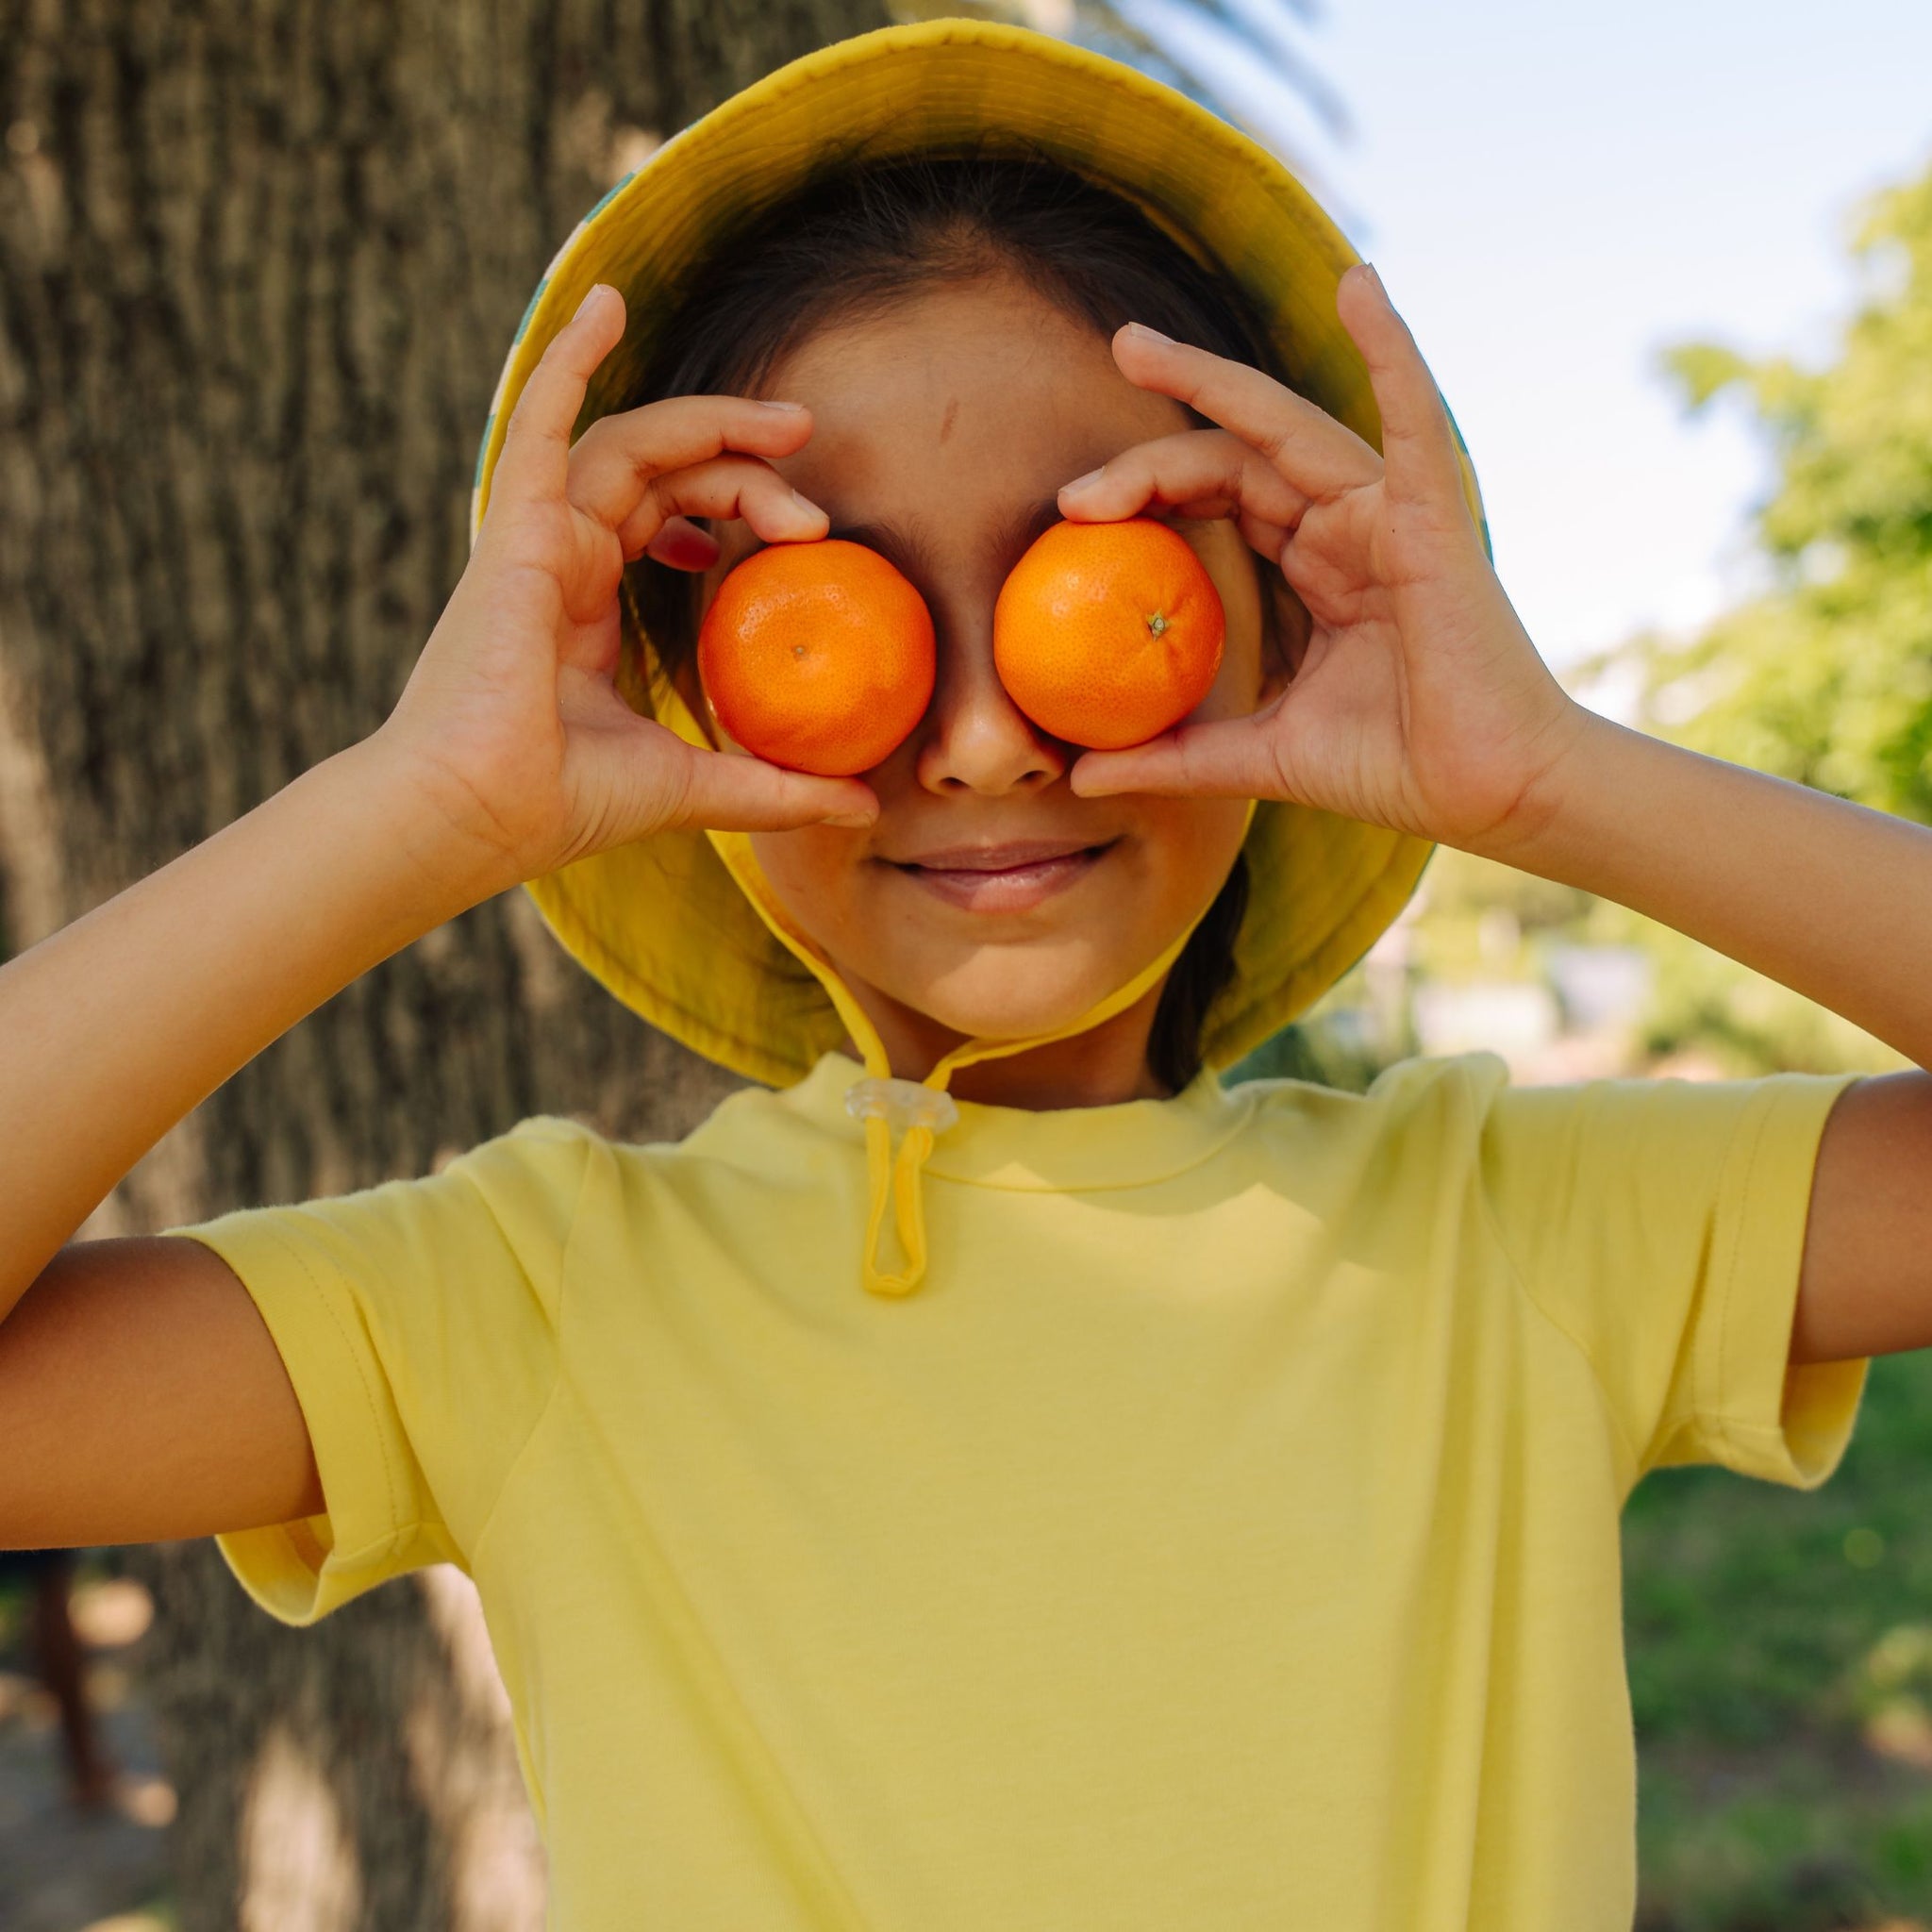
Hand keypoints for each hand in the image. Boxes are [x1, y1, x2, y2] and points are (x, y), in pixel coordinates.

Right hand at [375, 283, 877, 894]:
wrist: (480, 815)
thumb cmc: (563, 805)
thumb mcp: (696, 785)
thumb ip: (776, 788)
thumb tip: (865, 806)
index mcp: (587, 608)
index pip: (668, 521)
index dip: (735, 506)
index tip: (806, 529)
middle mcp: (561, 561)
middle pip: (664, 476)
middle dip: (743, 462)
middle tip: (817, 476)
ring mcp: (536, 538)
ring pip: (629, 446)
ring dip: (709, 424)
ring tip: (788, 425)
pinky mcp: (516, 528)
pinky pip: (538, 419)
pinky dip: (571, 358)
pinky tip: (607, 304)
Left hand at [1057, 266, 1587, 855]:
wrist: (1490, 794)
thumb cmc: (1395, 767)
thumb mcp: (1260, 757)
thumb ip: (1176, 755)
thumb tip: (1082, 774)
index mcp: (1318, 565)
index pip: (1220, 498)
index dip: (1146, 491)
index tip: (1070, 512)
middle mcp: (1349, 524)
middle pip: (1235, 454)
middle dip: (1157, 432)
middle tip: (1086, 433)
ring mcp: (1391, 513)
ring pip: (1287, 428)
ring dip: (1209, 382)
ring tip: (1135, 347)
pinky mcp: (1435, 516)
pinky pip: (1413, 419)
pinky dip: (1391, 350)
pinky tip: (1360, 286)